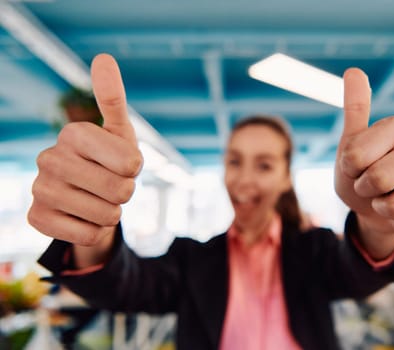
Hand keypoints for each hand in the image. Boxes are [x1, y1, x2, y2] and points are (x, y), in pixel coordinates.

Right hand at [28, 54, 142, 248]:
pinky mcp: (36, 218)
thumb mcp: (119, 132)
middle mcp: (49, 157)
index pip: (131, 163)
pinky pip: (90, 235)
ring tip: (98, 200)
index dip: (135, 169)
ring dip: (112, 212)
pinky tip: (83, 216)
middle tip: (112, 185)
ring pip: (107, 216)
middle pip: (121, 191)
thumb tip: (103, 57)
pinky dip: (96, 230)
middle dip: (126, 193)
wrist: (86, 196)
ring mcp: (39, 189)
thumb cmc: (109, 161)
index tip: (124, 163)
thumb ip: (113, 98)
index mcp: (74, 133)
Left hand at [334, 69, 393, 255]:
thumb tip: (353, 71)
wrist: (374, 208)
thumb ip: (354, 110)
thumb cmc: (360, 174)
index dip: (348, 169)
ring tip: (387, 199)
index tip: (355, 166)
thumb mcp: (349, 145)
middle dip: (365, 190)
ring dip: (382, 210)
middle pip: (379, 179)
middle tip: (371, 186)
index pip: (357, 155)